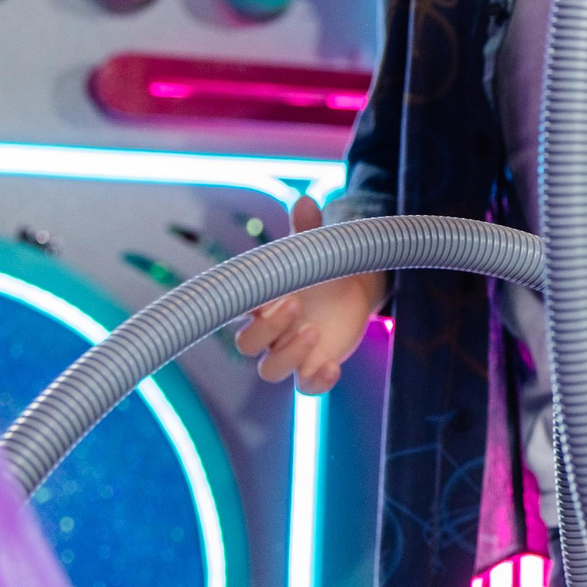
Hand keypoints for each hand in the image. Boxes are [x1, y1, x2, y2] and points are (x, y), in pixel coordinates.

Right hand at [233, 196, 384, 392]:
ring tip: (315, 332)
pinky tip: (333, 367)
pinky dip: (316, 381)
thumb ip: (307, 229)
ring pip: (270, 370)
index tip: (270, 292)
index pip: (237, 310)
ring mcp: (291, 352)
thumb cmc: (319, 269)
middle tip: (297, 305)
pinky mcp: (314, 367)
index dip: (246, 306)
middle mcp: (270, 331)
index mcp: (262, 301)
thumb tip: (306, 200)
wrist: (350, 290)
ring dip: (289, 356)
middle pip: (245, 345)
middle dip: (267, 330)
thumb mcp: (315, 249)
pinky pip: (305, 387)